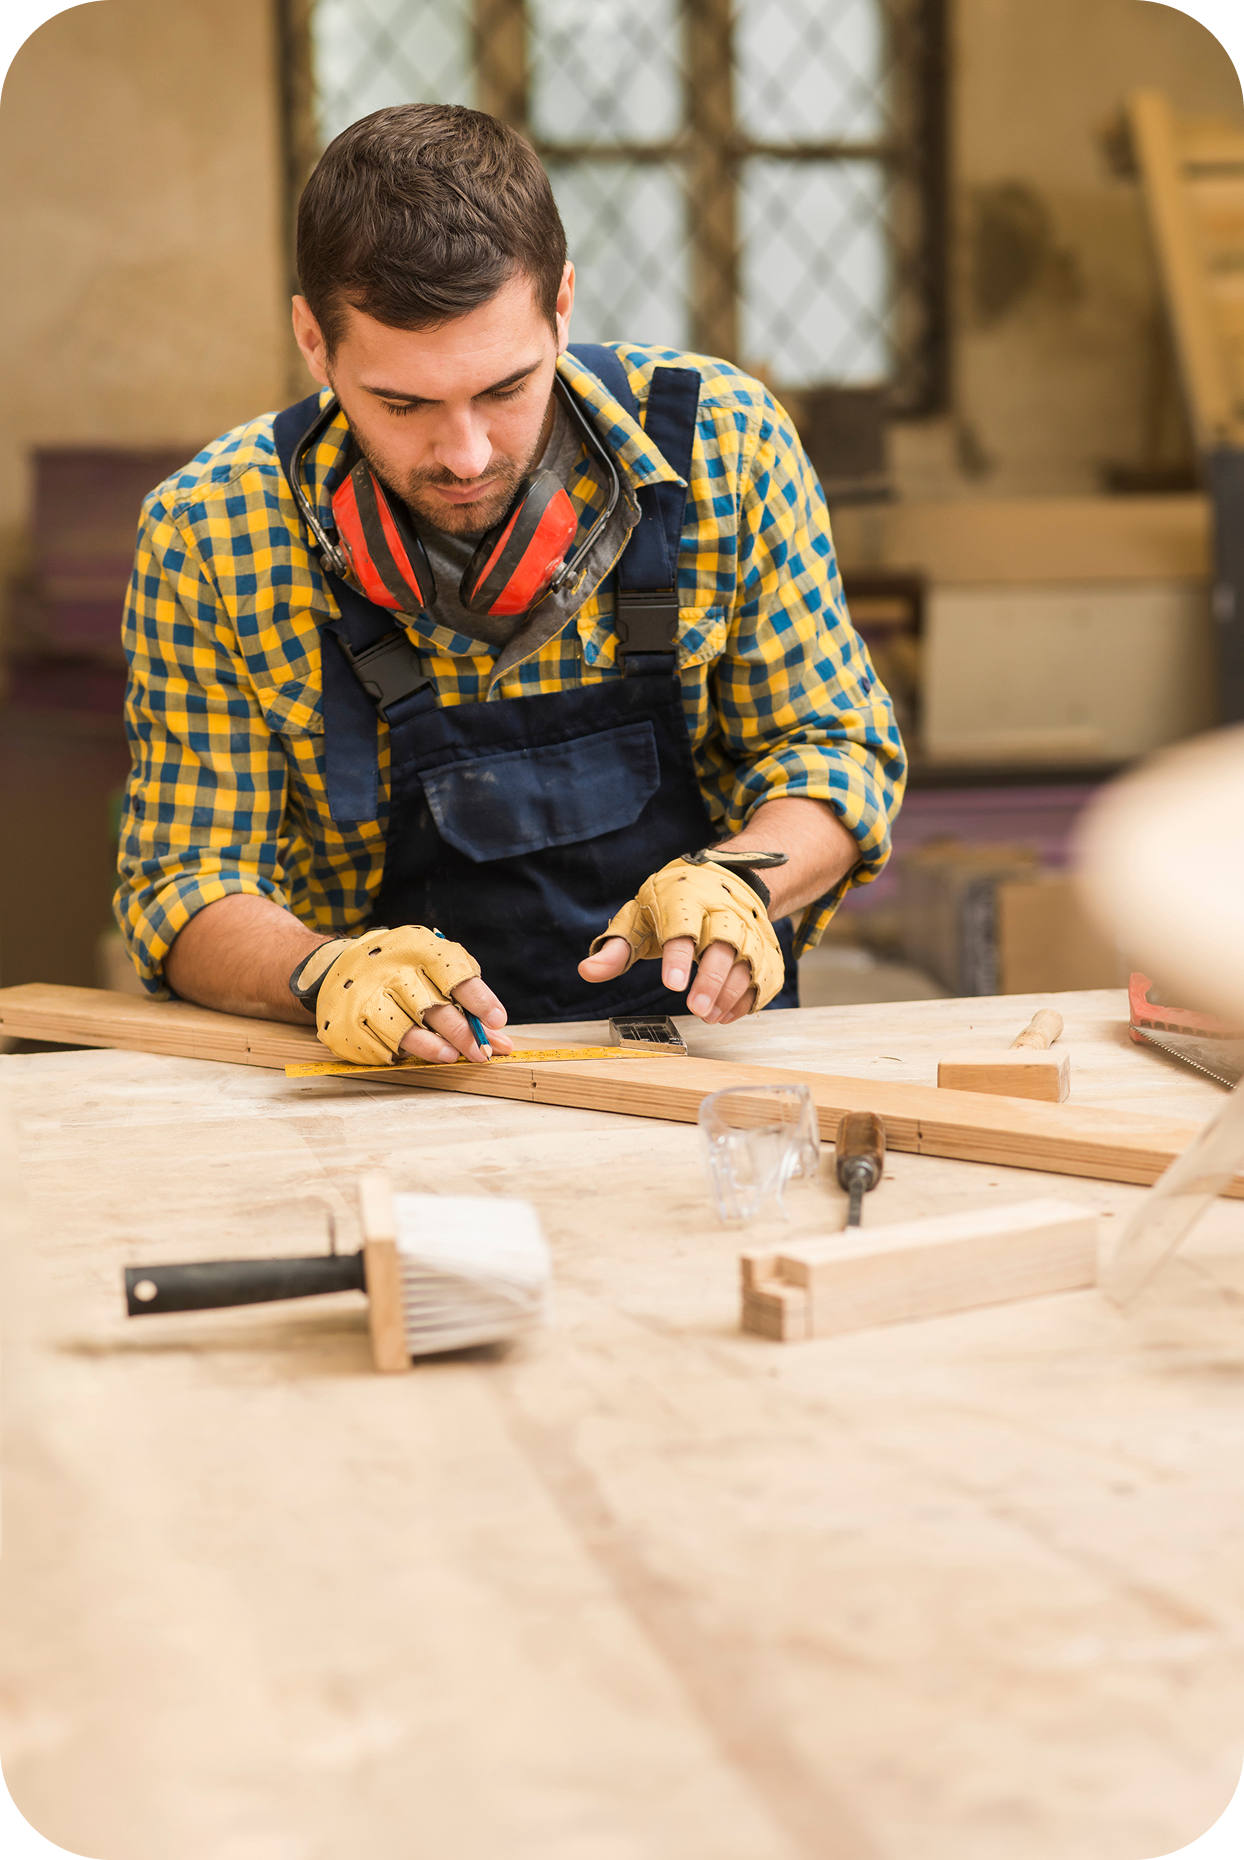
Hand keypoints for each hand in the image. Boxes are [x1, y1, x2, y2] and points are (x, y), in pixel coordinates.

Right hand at [295, 926, 511, 1065]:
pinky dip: (404, 1054)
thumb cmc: (403, 968)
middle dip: (463, 1033)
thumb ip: (468, 997)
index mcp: (419, 950)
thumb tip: (499, 1036)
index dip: (479, 999)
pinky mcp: (351, 1023)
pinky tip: (421, 1056)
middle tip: (483, 1051)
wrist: (341, 967)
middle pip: (434, 1007)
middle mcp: (392, 971)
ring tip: (452, 1056)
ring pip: (406, 1028)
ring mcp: (368, 997)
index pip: (455, 974)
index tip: (497, 1021)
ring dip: (433, 1047)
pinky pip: (380, 1044)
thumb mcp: (435, 965)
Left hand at [577, 857, 784, 1021]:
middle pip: (723, 945)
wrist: (726, 878)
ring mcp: (749, 930)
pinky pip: (765, 976)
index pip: (683, 927)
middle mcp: (723, 913)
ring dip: (730, 994)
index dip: (679, 957)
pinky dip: (748, 999)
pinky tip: (726, 1013)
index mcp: (687, 900)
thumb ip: (617, 946)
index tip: (673, 984)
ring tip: (708, 1015)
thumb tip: (587, 972)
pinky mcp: (765, 948)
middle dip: (712, 979)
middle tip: (695, 1008)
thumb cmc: (675, 902)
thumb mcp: (641, 917)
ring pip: (748, 963)